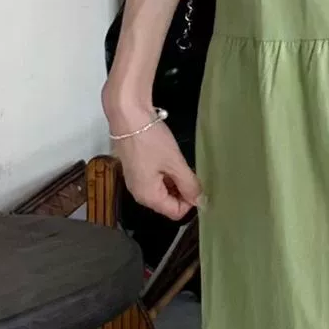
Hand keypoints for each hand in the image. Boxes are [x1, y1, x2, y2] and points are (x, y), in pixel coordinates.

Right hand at [105, 98, 202, 220]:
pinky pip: (155, 179)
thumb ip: (189, 184)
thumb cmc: (150, 140)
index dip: (190, 202)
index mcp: (148, 197)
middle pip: (168, 203)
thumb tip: (201, 202)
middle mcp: (139, 194)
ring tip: (181, 164)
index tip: (198, 184)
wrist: (127, 115)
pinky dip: (166, 174)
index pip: (176, 213)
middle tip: (192, 172)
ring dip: (175, 181)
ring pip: (162, 190)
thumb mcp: (175, 163)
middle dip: (183, 191)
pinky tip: (171, 159)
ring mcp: (135, 182)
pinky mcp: (135, 169)